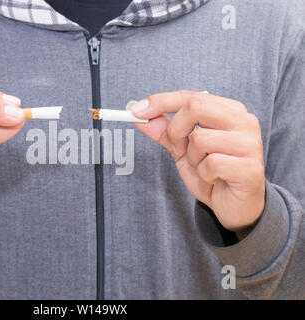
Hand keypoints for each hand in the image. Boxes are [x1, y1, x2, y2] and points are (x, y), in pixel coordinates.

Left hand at [131, 90, 264, 233]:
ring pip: (200, 138)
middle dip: (176, 131)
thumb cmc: (212, 173)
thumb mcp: (182, 149)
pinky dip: (204, 175)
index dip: (161, 101)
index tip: (136, 111)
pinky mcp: (250, 167)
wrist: (234, 206)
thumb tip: (138, 114)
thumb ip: (164, 131)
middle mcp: (243, 121)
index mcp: (229, 111)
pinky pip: (211, 164)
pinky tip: (215, 179)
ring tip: (204, 168)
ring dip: (192, 159)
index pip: (190, 96)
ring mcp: (250, 143)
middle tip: (179, 150)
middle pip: (195, 107)